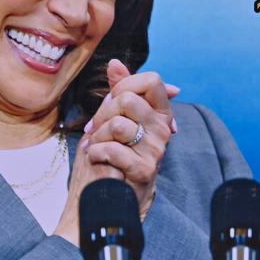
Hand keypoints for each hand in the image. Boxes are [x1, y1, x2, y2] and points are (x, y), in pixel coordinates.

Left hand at [83, 60, 175, 214]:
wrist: (110, 195)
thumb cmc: (113, 155)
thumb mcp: (115, 117)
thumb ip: (119, 90)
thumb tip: (115, 63)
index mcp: (160, 113)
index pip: (152, 80)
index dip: (125, 86)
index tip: (112, 103)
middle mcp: (163, 129)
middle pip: (127, 100)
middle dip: (103, 114)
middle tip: (98, 131)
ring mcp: (157, 150)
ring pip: (118, 124)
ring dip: (97, 137)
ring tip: (97, 147)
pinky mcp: (145, 169)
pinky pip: (113, 149)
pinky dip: (96, 153)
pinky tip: (98, 160)